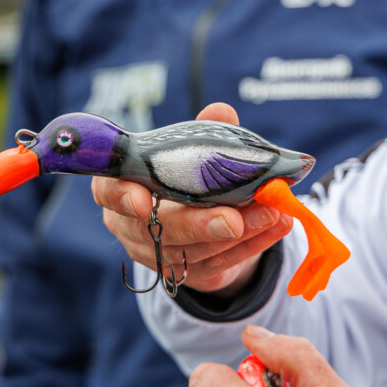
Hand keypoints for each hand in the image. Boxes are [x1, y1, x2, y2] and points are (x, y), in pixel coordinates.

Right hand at [92, 103, 293, 294]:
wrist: (198, 216)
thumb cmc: (183, 172)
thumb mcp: (190, 149)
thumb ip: (202, 132)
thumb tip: (221, 111)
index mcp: (121, 185)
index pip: (108, 192)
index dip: (121, 197)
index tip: (141, 200)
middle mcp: (131, 225)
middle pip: (159, 230)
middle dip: (198, 225)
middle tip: (232, 219)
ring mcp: (157, 254)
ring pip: (194, 251)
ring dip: (238, 235)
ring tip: (271, 213)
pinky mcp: (186, 274)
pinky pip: (220, 264)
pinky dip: (253, 245)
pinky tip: (277, 225)